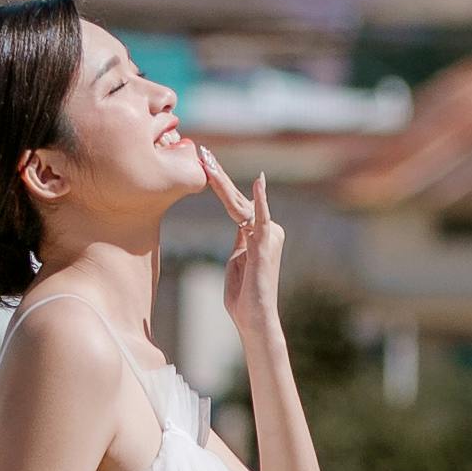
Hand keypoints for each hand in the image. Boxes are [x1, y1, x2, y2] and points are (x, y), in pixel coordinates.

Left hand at [214, 161, 286, 332]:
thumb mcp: (237, 262)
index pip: (235, 203)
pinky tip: (259, 181)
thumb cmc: (243, 296)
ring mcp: (268, 236)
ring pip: (240, 204)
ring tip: (208, 162)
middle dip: (219, 175)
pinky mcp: (265, 244)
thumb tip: (238, 226)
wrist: (254, 318)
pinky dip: (260, 199)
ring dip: (223, 183)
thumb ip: (239, 241)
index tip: (206, 164)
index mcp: (257, 234)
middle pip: (237, 198)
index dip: (221, 184)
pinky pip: (260, 218)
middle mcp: (266, 230)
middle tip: (204, 152)